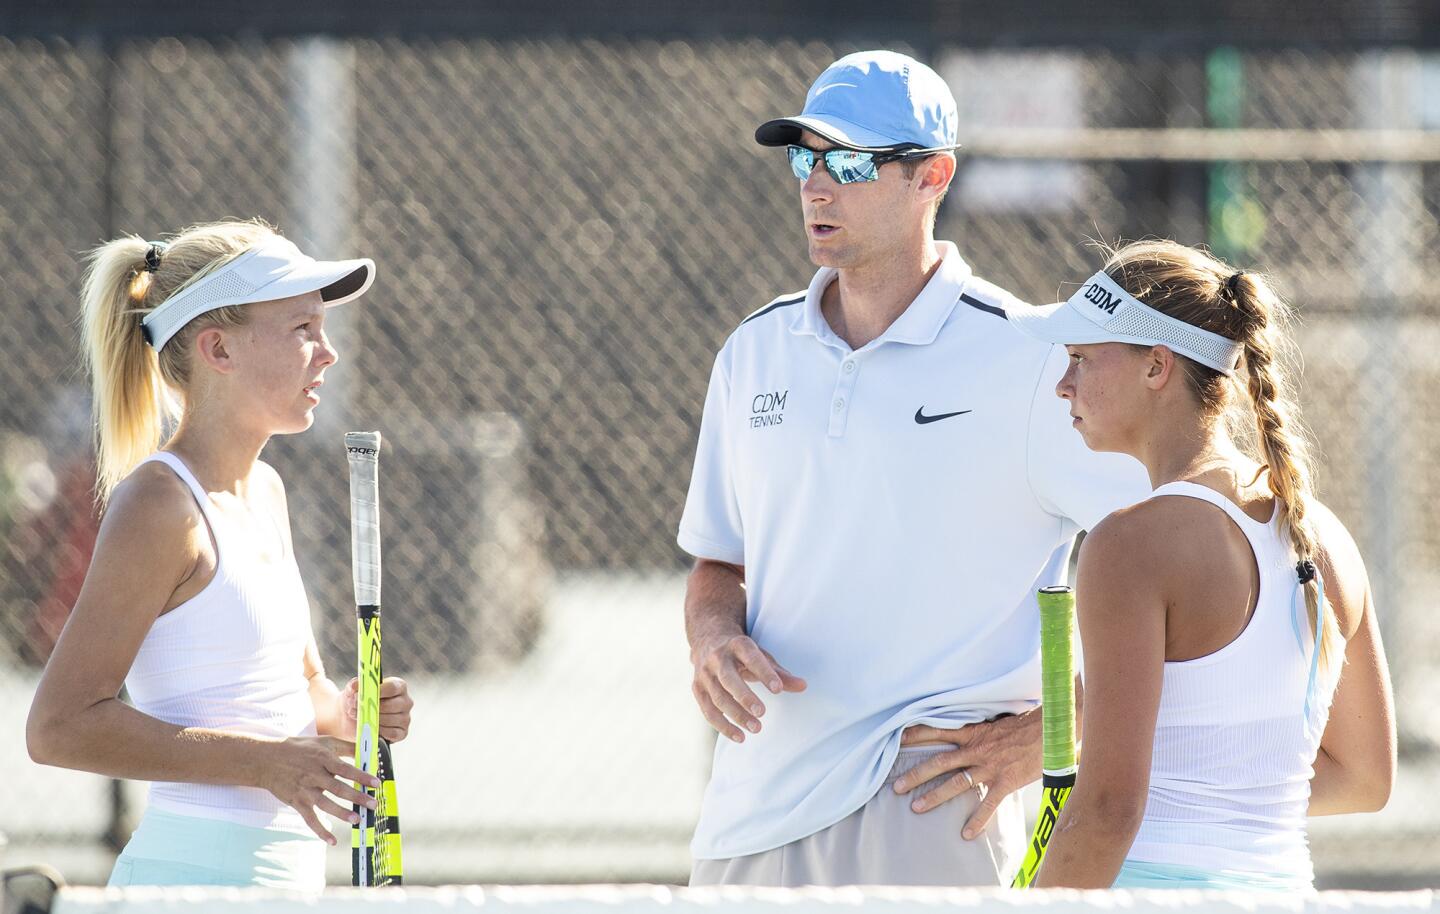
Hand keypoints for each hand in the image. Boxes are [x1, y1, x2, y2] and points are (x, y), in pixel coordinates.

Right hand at [256, 735, 380, 843]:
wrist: (267, 760)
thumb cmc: (299, 749)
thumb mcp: (324, 741)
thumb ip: (346, 746)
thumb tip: (367, 749)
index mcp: (323, 759)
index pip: (346, 769)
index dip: (361, 776)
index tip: (376, 783)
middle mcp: (314, 775)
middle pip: (338, 788)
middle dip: (357, 797)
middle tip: (372, 804)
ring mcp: (305, 790)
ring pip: (325, 804)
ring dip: (341, 813)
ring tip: (356, 820)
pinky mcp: (297, 802)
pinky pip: (310, 819)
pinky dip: (320, 831)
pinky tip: (332, 840)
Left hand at [342, 677, 413, 742]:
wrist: (354, 719)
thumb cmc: (359, 701)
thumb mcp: (354, 691)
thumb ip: (353, 685)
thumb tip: (354, 686)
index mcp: (398, 686)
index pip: (393, 687)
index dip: (379, 691)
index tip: (364, 694)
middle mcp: (405, 701)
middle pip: (392, 705)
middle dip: (372, 707)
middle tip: (355, 708)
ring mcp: (405, 718)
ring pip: (391, 719)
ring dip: (372, 720)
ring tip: (359, 719)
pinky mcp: (402, 732)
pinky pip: (392, 733)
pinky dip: (380, 732)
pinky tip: (370, 729)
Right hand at [690, 633, 805, 742]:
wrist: (708, 640)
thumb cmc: (742, 653)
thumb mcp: (762, 656)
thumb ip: (780, 674)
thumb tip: (803, 687)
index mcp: (737, 645)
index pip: (751, 658)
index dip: (764, 673)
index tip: (778, 690)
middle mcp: (717, 658)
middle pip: (728, 679)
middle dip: (744, 697)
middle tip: (762, 713)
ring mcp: (704, 674)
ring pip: (718, 697)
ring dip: (736, 715)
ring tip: (756, 729)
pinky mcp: (697, 689)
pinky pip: (708, 711)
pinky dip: (723, 726)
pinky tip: (740, 737)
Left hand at [892, 710, 1042, 839]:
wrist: (1052, 728)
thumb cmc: (1025, 723)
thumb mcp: (996, 721)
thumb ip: (978, 730)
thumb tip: (963, 730)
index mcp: (973, 732)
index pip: (938, 730)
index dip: (916, 734)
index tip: (896, 740)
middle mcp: (977, 749)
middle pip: (939, 762)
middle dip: (916, 774)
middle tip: (895, 787)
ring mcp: (990, 766)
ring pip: (956, 783)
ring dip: (935, 796)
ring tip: (917, 808)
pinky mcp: (1006, 781)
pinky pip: (988, 804)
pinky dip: (978, 820)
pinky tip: (967, 834)